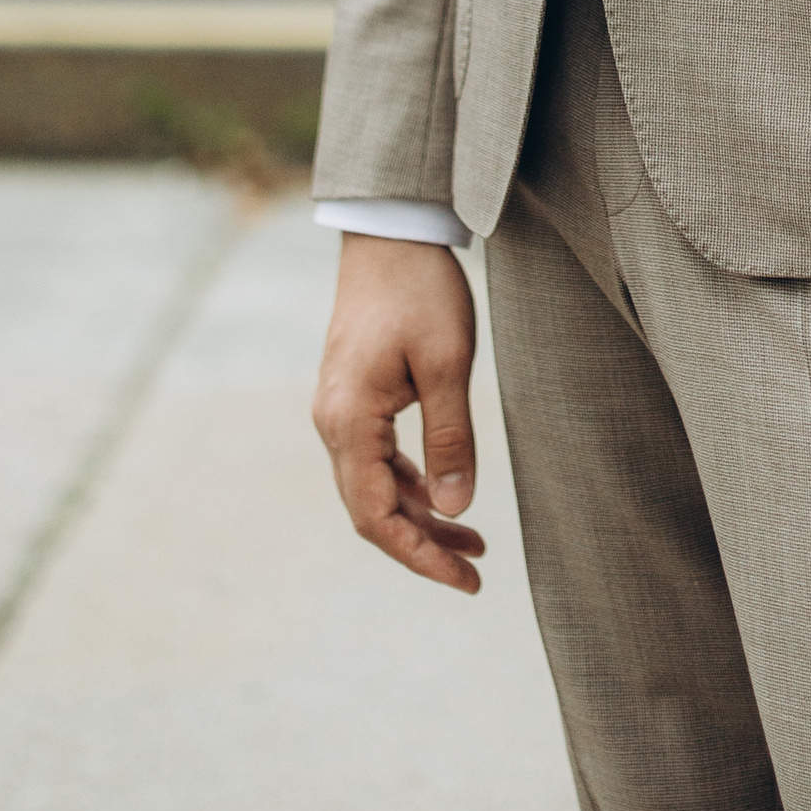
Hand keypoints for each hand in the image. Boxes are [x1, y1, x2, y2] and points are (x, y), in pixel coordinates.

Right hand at [311, 233, 488, 592]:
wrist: (390, 231)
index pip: (375, 516)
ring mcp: (340, 409)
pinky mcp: (354, 395)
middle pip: (371, 509)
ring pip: (375, 485)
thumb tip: (457, 511)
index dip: (419, 556)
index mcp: (348, 421)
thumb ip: (451, 439)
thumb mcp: (448, 363)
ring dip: (420, 516)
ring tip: (474, 541)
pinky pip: (377, 457)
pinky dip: (411, 483)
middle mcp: (333, 422)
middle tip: (477, 570)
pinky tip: (445, 493)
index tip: (466, 579)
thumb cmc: (420, 290)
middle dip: (423, 545)